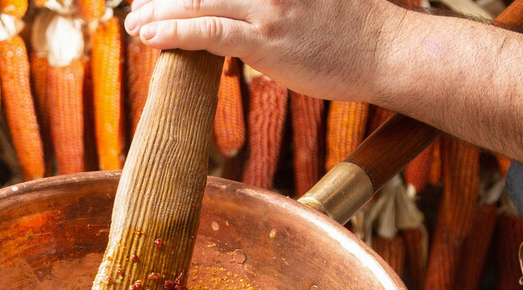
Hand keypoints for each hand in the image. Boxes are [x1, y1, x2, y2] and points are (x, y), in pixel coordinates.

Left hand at [123, 0, 404, 100]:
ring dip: (158, 12)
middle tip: (140, 7)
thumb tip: (237, 8)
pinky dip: (174, 32)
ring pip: (196, 0)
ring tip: (135, 24)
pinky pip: (209, 31)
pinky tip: (151, 36)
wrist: (387, 50)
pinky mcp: (266, 39)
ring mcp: (268, 4)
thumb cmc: (352, 25)